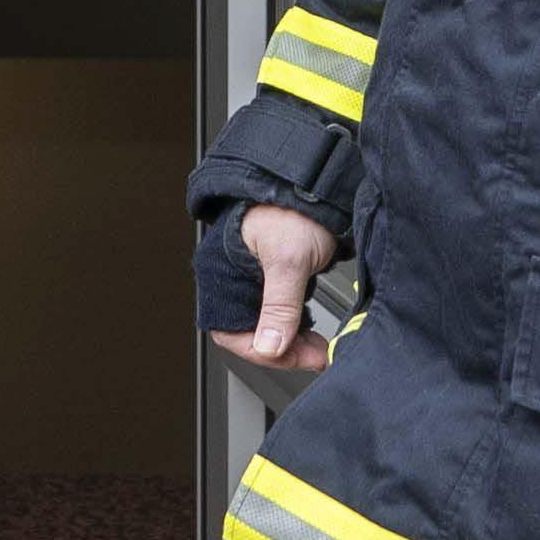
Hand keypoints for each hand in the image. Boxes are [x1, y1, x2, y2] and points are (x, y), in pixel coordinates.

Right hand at [221, 205, 332, 369]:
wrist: (315, 182)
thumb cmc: (292, 208)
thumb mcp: (289, 261)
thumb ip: (280, 307)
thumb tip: (270, 346)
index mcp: (220, 275)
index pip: (231, 333)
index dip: (262, 351)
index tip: (293, 358)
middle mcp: (232, 280)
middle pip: (250, 333)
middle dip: (283, 350)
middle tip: (316, 355)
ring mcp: (253, 279)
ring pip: (267, 325)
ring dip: (292, 340)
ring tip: (319, 345)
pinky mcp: (274, 276)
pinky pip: (279, 312)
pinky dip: (297, 325)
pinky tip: (313, 328)